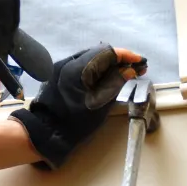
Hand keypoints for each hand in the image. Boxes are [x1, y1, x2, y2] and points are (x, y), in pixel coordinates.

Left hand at [9, 44, 146, 168]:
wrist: (46, 133)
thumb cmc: (75, 123)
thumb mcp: (100, 104)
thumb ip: (115, 83)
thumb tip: (129, 70)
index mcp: (78, 69)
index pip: (106, 53)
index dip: (126, 55)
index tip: (140, 62)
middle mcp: (68, 62)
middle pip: (98, 53)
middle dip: (119, 59)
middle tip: (136, 68)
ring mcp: (61, 66)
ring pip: (90, 58)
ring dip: (108, 64)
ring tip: (125, 72)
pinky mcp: (59, 73)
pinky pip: (82, 65)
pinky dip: (96, 69)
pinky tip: (107, 76)